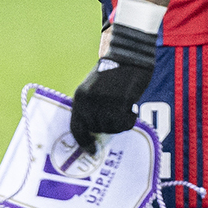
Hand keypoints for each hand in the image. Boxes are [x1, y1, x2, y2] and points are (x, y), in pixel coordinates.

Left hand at [69, 24, 156, 151]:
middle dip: (106, 128)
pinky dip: (130, 120)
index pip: (76, 127)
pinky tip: (131, 106)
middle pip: (96, 130)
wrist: (128, 56)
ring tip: (124, 107)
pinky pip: (125, 124)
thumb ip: (91, 107)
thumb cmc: (113, 73)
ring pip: (111, 128)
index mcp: (79, 97)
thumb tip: (94, 132)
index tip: (91, 151)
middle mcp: (89, 101)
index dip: (83, 142)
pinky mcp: (121, 102)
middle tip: (116, 118)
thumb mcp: (93, 89)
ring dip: (119, 123)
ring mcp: (105, 102)